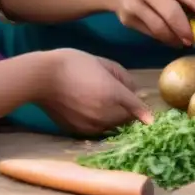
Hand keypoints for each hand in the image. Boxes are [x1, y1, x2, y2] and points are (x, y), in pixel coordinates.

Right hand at [38, 49, 153, 134]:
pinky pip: (97, 130)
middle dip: (130, 113)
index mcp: (113, 94)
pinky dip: (100, 123)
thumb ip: (122, 77)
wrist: (41, 78)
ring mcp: (91, 125)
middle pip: (126, 120)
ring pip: (112, 127)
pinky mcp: (78, 131)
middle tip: (128, 104)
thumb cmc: (73, 64)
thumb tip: (135, 90)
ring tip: (108, 106)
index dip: (146, 114)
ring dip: (116, 120)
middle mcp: (104, 114)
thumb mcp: (102, 63)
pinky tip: (93, 110)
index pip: (138, 109)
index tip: (153, 120)